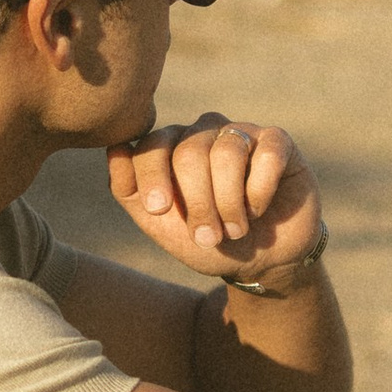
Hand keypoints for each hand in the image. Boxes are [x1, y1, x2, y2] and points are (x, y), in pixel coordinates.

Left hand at [107, 114, 323, 284]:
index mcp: (171, 147)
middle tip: (209, 236)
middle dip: (198, 204)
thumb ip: (129, 189)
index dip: (152, 176)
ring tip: (236, 229)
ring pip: (227, 153)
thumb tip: (114, 148)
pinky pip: (266, 155)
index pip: (151, 145)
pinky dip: (260, 191)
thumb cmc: (207, 239)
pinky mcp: (277, 142)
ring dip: (230, 203)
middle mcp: (203, 132)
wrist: (261, 260)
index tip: (158, 208)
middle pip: (189, 154)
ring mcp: (241, 133)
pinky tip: (259, 208)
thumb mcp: (159, 224)